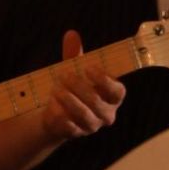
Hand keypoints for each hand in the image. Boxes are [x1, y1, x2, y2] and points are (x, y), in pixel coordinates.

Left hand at [40, 29, 124, 143]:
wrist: (57, 110)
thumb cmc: (73, 85)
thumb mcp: (74, 68)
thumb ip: (74, 53)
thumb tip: (72, 34)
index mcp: (113, 96)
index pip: (117, 91)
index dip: (104, 80)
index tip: (89, 68)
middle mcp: (107, 113)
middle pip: (97, 102)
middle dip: (80, 88)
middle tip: (64, 76)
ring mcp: (92, 126)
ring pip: (84, 116)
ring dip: (69, 101)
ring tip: (56, 89)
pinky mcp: (76, 134)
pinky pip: (69, 127)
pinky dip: (59, 116)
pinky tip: (51, 106)